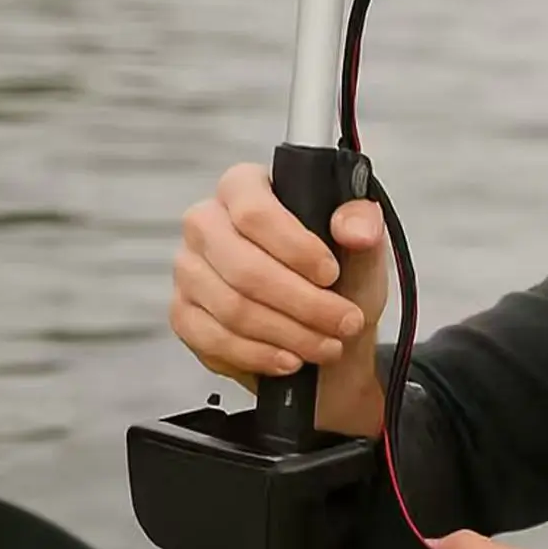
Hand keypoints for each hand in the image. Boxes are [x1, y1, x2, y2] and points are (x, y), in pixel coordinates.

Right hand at [170, 162, 389, 433]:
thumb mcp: (362, 249)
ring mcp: (189, 270)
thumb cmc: (338, 281)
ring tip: (328, 345)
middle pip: (243, 267)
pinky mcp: (183, 315)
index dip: (295, 246)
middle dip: (304, 303)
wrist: (326, 334)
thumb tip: (356, 230)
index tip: (331, 274)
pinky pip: (215, 340)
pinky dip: (261, 355)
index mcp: (243, 189)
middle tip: (345, 322)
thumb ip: (363, 226)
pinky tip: (291, 359)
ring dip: (290, 333)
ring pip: (232, 308)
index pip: (254, 210)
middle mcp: (205, 223)